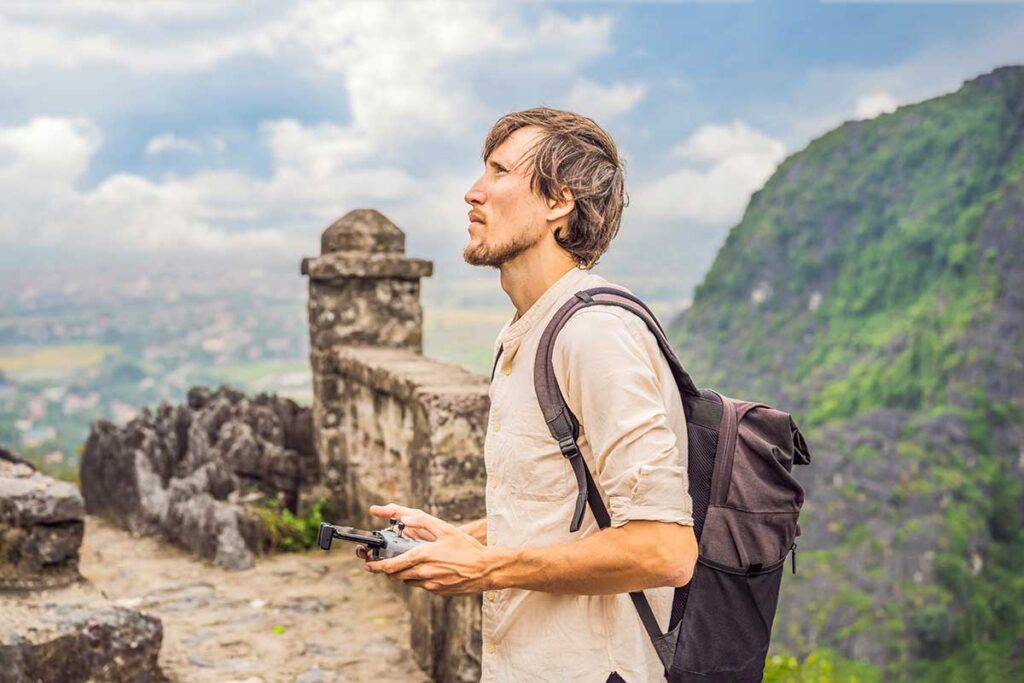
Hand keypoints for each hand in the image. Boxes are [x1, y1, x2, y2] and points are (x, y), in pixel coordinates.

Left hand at [361, 503, 495, 595]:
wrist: (486, 569)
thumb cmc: (467, 548)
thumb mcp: (446, 529)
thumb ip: (423, 522)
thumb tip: (405, 519)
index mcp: (423, 556)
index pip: (391, 565)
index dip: (376, 567)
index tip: (368, 566)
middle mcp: (423, 572)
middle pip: (396, 575)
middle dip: (388, 570)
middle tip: (385, 563)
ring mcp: (431, 584)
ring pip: (408, 581)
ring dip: (404, 573)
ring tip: (411, 563)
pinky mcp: (438, 591)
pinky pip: (422, 585)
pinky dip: (420, 578)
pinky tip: (430, 569)